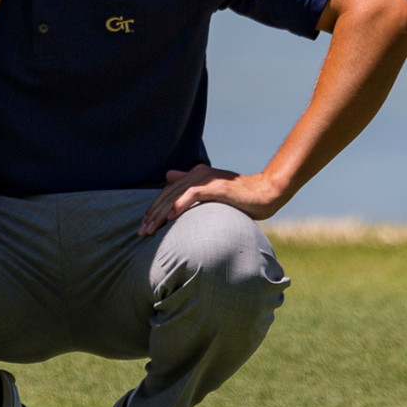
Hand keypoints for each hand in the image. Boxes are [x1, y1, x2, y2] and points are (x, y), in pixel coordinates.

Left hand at [139, 165, 289, 236]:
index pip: (168, 193)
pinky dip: (179, 205)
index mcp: (195, 175)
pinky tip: (170, 218)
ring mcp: (206, 179)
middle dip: (153, 215)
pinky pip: (192, 195)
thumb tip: (168, 176)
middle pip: (168, 195)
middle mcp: (197, 174)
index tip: (144, 226)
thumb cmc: (239, 196)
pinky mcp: (216, 187)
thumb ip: (189, 184)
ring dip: (161, 213)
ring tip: (150, 229)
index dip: (154, 209)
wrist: (264, 193)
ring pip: (176, 196)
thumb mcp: (211, 190)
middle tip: (141, 232)